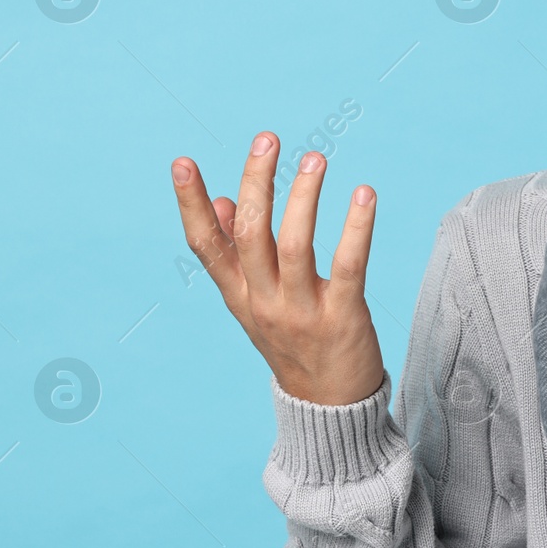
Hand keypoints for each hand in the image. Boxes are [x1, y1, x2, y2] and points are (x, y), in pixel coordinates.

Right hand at [171, 131, 384, 406]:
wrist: (330, 409)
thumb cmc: (295, 343)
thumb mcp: (256, 304)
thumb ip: (238, 257)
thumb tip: (224, 203)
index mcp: (238, 296)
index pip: (204, 246)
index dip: (191, 205)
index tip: (182, 162)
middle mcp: (263, 303)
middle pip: (249, 235)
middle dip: (256, 182)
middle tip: (269, 138)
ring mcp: (301, 312)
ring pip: (293, 245)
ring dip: (303, 197)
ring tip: (315, 158)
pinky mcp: (342, 318)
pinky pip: (347, 266)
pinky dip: (355, 227)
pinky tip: (364, 195)